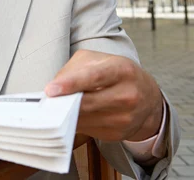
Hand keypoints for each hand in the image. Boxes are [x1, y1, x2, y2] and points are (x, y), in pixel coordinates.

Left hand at [45, 50, 162, 141]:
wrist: (147, 97)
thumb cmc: (118, 73)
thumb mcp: (100, 60)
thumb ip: (76, 68)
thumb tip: (55, 85)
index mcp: (122, 70)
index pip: (94, 77)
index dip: (70, 84)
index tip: (51, 90)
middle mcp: (127, 95)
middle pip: (87, 102)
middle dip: (63, 102)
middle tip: (47, 100)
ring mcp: (124, 117)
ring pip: (85, 118)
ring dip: (66, 113)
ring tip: (56, 105)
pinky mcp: (118, 134)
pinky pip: (87, 129)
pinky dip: (75, 122)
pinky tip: (71, 115)